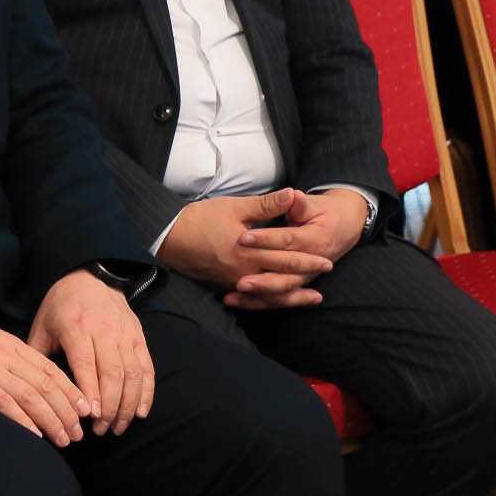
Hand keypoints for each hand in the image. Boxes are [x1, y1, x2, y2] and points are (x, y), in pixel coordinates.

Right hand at [0, 315, 88, 444]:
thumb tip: (25, 381)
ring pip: (31, 395)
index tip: (84, 410)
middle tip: (78, 434)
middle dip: (66, 411)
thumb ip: (6, 358)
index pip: (50, 369)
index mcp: (11, 344)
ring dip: (51, 419)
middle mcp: (6, 355)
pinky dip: (22, 419)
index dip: (70, 391)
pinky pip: (4, 401)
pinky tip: (34, 435)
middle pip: (46, 385)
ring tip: (63, 439)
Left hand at [28, 270, 153, 435]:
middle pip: (113, 373)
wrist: (89, 277)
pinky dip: (146, 392)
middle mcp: (104, 330)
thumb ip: (37, 356)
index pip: (86, 363)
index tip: (90, 416)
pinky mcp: (138, 337)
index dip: (90, 391)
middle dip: (109, 406)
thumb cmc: (60, 307)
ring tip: (117, 427)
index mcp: (76, 327)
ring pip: (132, 374)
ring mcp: (124, 334)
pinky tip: (140, 413)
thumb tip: (29, 389)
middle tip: (101, 430)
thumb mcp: (42, 325)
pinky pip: (147, 368)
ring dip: (127, 405)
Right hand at [156, 189, 335, 306]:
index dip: (308, 260)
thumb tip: (292, 194)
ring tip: (311, 297)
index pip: (285, 258)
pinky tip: (278, 301)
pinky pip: (253, 299)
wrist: (168, 238)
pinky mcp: (225, 286)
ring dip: (292, 297)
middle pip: (282, 280)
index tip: (327, 260)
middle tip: (326, 273)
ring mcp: (234, 282)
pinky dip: (269, 301)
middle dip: (306, 277)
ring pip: (270, 295)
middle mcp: (244, 272)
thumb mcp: (235, 207)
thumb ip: (266, 205)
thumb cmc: (200, 219)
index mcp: (248, 251)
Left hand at [230, 188, 367, 309]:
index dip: (266, 239)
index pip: (288, 241)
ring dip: (257, 295)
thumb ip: (300, 204)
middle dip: (260, 278)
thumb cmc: (324, 213)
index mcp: (315, 240)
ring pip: (280, 290)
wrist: (343, 228)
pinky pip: (276, 297)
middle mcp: (312, 265)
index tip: (243, 238)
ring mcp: (305, 277)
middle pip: (284, 274)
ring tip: (234, 294)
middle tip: (238, 279)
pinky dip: (256, 301)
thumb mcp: (314, 204)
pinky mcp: (296, 283)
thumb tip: (292, 195)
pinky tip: (234, 300)